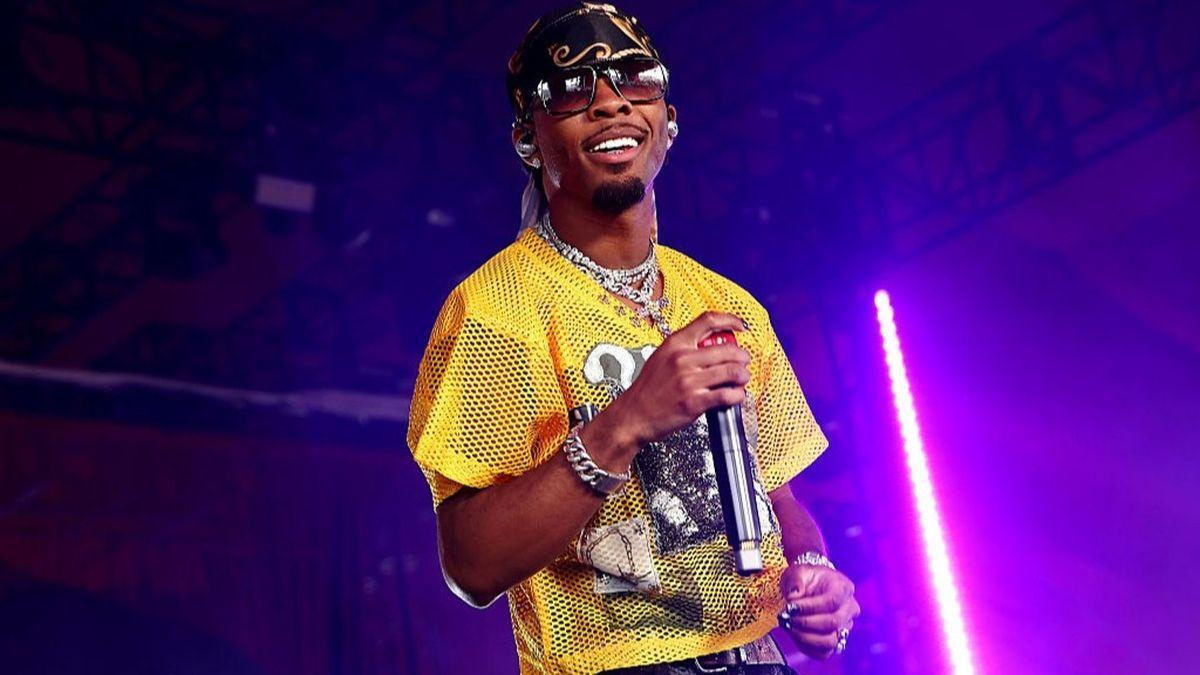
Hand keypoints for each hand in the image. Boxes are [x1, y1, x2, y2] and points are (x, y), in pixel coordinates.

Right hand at [601, 311, 750, 448]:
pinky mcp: (694, 402)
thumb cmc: (648, 389)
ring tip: (742, 379)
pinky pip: (727, 395)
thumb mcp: (662, 357)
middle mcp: (683, 359)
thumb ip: (685, 348)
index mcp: (675, 343)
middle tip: (744, 361)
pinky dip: (737, 395)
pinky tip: (735, 396)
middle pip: (728, 349)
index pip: (708, 321)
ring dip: (743, 376)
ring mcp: (689, 381)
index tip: (741, 326)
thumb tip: (713, 345)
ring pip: (732, 372)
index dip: (730, 320)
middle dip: (743, 356)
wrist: (633, 415)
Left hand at [779, 563, 859, 659]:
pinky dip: (807, 647)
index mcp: (844, 588)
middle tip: (786, 617)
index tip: (790, 606)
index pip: (832, 601)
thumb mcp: (798, 571)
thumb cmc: (807, 578)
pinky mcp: (836, 641)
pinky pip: (824, 653)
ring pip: (830, 642)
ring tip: (789, 626)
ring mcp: (845, 627)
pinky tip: (794, 634)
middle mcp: (849, 609)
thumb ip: (795, 580)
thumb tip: (793, 596)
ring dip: (805, 637)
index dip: (810, 607)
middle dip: (805, 622)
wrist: (811, 586)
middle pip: (832, 623)